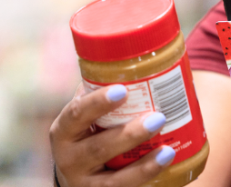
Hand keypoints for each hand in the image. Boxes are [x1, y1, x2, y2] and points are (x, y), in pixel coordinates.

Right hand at [49, 84, 178, 186]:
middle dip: (130, 134)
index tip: (121, 90)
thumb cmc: (86, 136)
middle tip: (158, 117)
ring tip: (168, 150)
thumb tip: (132, 57)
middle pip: (99, 149)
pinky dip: (146, 181)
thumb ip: (97, 93)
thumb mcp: (83, 118)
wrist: (77, 178)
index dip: (97, 103)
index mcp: (63, 132)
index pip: (76, 114)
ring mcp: (85, 184)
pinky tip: (164, 168)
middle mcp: (69, 160)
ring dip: (143, 166)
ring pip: (114, 180)